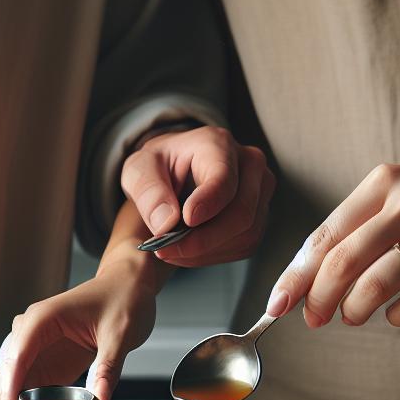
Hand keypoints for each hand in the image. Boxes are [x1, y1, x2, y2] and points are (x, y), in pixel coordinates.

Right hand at [0, 269, 159, 399]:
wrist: (126, 287)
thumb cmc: (122, 300)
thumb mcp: (121, 332)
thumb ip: (108, 364)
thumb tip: (100, 395)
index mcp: (41, 321)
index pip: (14, 362)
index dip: (9, 397)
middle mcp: (29, 334)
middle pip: (4, 380)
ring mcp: (34, 349)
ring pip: (10, 389)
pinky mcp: (44, 361)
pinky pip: (26, 391)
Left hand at [122, 126, 274, 267]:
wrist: (176, 171)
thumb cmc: (160, 166)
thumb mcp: (140, 169)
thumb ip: (148, 191)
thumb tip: (166, 224)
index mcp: (218, 144)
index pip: (224, 178)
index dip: (208, 203)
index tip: (186, 221)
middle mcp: (249, 164)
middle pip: (241, 213)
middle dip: (203, 240)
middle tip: (165, 250)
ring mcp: (260, 191)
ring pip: (245, 235)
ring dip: (205, 251)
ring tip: (172, 248)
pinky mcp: (260, 216)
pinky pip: (244, 246)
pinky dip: (214, 255)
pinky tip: (189, 250)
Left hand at [265, 159, 399, 328]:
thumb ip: (365, 225)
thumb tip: (310, 276)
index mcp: (388, 181)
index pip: (325, 235)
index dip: (296, 274)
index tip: (277, 303)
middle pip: (343, 263)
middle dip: (317, 298)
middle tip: (312, 319)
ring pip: (376, 285)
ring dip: (354, 310)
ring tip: (353, 316)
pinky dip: (396, 314)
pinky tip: (394, 313)